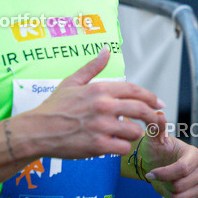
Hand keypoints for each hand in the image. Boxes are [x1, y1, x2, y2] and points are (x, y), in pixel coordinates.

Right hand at [19, 47, 165, 159]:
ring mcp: (102, 127)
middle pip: (141, 109)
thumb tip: (106, 50)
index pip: (135, 90)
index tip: (159, 103)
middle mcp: (104, 106)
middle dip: (153, 115)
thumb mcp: (72, 81)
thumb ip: (93, 66)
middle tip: (158, 119)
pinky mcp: (98, 146)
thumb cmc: (54, 107)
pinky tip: (116, 145)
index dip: (151, 97)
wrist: (38, 130)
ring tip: (128, 134)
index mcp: (100, 89)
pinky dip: (122, 147)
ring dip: (134, 133)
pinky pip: (123, 148)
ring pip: (134, 131)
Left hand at [139, 116, 197, 197]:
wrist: (157, 165)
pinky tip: (169, 194)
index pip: (182, 169)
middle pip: (181, 185)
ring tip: (165, 184)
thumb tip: (158, 113)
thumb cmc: (157, 150)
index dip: (164, 173)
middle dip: (165, 183)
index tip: (151, 172)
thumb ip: (157, 127)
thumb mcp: (154, 139)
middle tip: (160, 176)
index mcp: (194, 154)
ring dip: (167, 194)